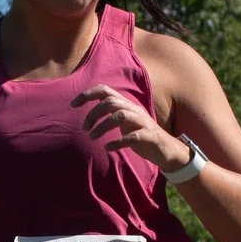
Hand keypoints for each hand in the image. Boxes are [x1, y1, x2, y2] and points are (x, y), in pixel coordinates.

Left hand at [73, 84, 190, 171]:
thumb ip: (111, 116)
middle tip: (85, 128)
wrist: (167, 151)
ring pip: (121, 116)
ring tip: (92, 137)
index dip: (88, 94)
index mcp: (127, 105)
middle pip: (111, 102)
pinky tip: (107, 148)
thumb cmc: (142, 137)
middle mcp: (134, 110)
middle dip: (94, 114)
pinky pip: (133, 136)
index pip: (106, 91)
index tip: (73, 104)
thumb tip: (89, 116)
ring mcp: (143, 122)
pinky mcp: (150, 136)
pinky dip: (118, 141)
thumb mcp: (125, 124)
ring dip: (103, 126)